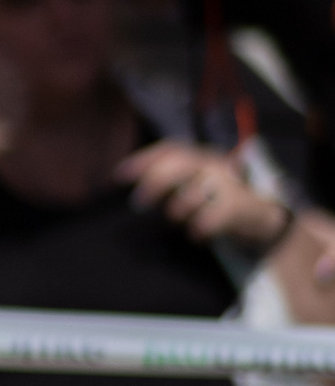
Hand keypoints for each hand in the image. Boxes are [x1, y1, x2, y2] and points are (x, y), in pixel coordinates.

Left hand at [116, 140, 292, 249]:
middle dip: (156, 181)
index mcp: (199, 157)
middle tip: (138, 204)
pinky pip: (219, 214)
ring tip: (176, 218)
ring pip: (199, 189)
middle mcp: (214, 165)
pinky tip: (196, 236)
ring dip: (180, 206)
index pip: (171, 149)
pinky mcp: (243, 206)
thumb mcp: (193, 188)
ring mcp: (230, 184)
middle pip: (182, 164)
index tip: (119, 176)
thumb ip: (168, 186)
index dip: (144, 159)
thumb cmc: (218, 202)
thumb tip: (134, 194)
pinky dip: (203, 225)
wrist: (265, 217)